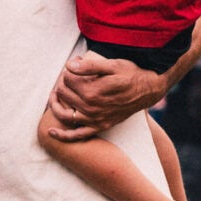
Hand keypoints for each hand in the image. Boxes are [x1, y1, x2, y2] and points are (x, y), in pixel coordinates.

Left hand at [47, 52, 163, 141]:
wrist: (149, 89)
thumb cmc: (131, 74)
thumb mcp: (112, 65)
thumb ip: (89, 66)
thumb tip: (68, 66)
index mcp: (92, 92)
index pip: (67, 80)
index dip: (69, 70)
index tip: (76, 65)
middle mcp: (91, 108)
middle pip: (64, 94)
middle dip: (62, 83)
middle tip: (68, 76)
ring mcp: (95, 119)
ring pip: (65, 115)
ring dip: (55, 105)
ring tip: (54, 95)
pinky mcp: (100, 126)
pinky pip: (78, 135)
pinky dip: (63, 136)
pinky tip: (51, 132)